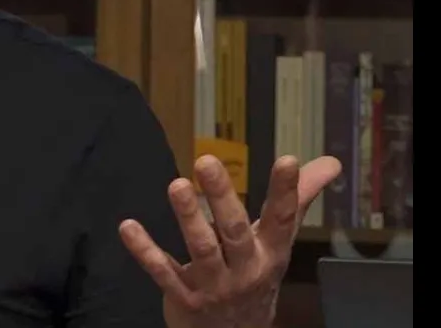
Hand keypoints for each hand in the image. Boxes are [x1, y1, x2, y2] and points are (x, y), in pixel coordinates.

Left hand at [119, 154, 341, 327]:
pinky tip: (128, 227)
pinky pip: (163, 272)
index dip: (288, 191)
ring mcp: (214, 285)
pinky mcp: (184, 297)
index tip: (288, 159)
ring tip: (176, 185)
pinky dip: (145, 250)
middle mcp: (245, 269)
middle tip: (205, 161)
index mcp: (270, 253)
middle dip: (222, 197)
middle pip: (235, 230)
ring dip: (188, 218)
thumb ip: (296, 201)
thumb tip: (329, 163)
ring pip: (202, 249)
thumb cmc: (254, 275)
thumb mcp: (277, 243)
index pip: (283, 220)